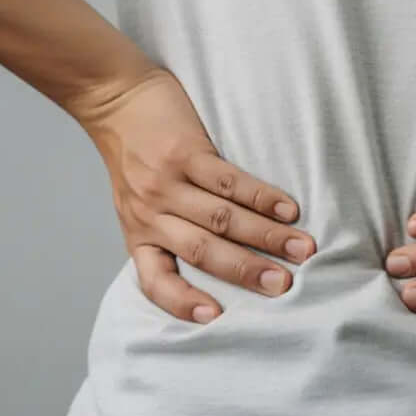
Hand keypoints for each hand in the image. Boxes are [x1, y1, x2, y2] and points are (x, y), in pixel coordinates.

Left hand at [80, 67, 316, 323]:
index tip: (214, 317)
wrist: (113, 98)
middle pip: (203, 251)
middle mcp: (151, 214)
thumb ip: (166, 232)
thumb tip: (218, 264)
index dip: (182, 302)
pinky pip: (228, 181)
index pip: (156, 280)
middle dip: (247, 271)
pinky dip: (261, 197)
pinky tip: (288, 208)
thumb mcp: (134, 204)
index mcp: (139, 234)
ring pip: (222, 218)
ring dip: (266, 236)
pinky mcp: (185, 152)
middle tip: (284, 287)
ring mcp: (168, 183)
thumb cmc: (132, 156)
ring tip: (302, 249)